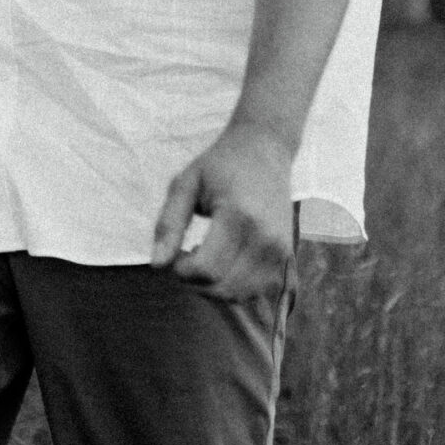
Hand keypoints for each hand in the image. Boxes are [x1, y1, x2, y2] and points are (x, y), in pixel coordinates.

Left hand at [150, 124, 294, 304]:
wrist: (265, 149)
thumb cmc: (220, 164)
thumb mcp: (185, 184)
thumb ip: (169, 225)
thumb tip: (157, 265)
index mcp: (238, 216)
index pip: (206, 269)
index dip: (181, 271)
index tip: (175, 253)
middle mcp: (266, 238)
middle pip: (223, 288)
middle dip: (195, 281)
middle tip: (186, 255)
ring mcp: (281, 250)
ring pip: (241, 295)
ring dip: (215, 287)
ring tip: (205, 256)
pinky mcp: (288, 256)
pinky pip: (257, 291)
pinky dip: (235, 287)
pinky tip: (224, 262)